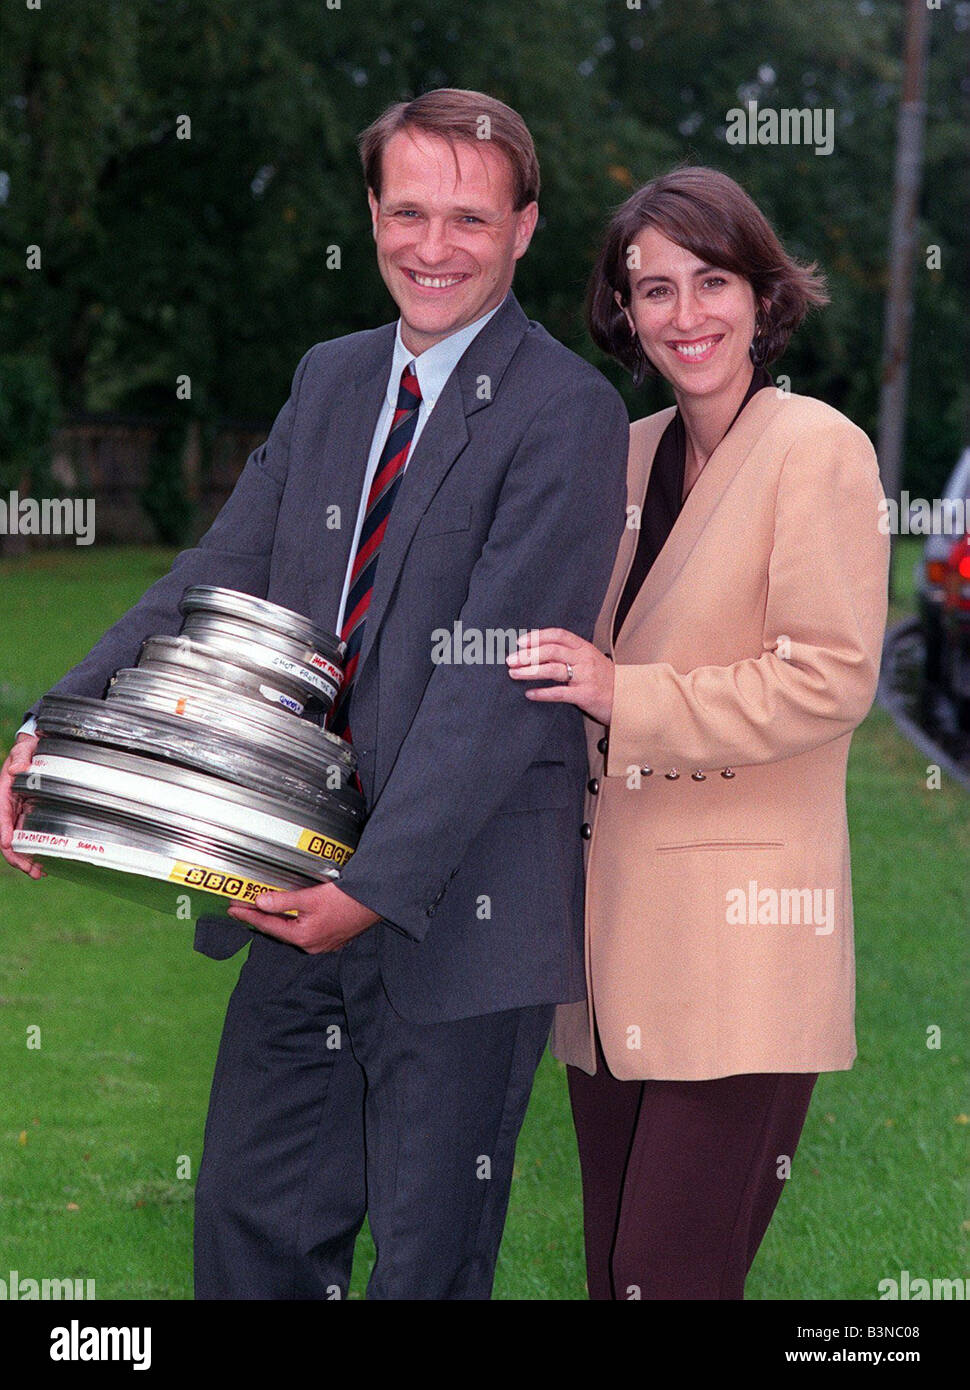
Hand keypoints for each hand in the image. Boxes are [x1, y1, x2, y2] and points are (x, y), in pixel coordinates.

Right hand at [0, 732, 44, 876]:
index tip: (8, 845)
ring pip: (20, 839)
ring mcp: (20, 811)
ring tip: (39, 873)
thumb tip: (17, 768)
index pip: (1, 816)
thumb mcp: (24, 749)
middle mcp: (10, 806)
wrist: (38, 747)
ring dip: (27, 857)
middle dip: (17, 856)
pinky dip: (36, 848)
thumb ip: (21, 757)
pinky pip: (31, 834)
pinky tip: (45, 860)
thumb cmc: (29, 748)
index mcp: (4, 792)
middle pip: (9, 836)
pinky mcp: (31, 813)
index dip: (4, 832)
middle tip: (32, 871)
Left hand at [225, 878, 380, 952]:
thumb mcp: (310, 898)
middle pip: (280, 930)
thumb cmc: (347, 901)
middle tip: (244, 906)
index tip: (234, 908)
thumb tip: (260, 902)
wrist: (375, 902)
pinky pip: (306, 930)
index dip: (249, 915)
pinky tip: (292, 912)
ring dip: (278, 919)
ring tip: (263, 907)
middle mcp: (312, 945)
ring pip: (293, 931)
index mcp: (303, 937)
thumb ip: (283, 901)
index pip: (268, 925)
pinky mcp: (332, 938)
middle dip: (261, 917)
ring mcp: (323, 944)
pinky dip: (295, 921)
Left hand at [506, 627, 614, 725]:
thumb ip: (569, 654)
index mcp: (584, 647)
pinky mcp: (585, 695)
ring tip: (514, 674)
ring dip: (530, 671)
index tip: (520, 642)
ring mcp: (585, 677)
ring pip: (553, 670)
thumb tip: (537, 652)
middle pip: (552, 651)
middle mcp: (584, 659)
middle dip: (528, 655)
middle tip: (511, 660)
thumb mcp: (589, 659)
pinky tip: (530, 694)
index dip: (537, 636)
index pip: (558, 635)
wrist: (628, 698)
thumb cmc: (604, 679)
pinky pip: (560, 693)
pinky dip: (542, 693)